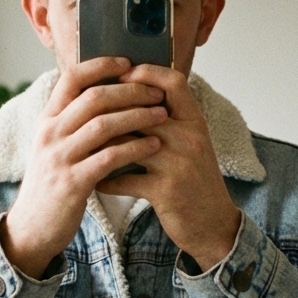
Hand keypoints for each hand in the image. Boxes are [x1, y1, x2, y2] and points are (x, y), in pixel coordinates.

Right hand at [1, 57, 166, 277]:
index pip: (71, 78)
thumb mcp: (55, 148)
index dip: (100, 66)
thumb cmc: (52, 185)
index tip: (127, 62)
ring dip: (138, 116)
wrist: (32, 228)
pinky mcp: (73, 182)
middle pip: (94, 97)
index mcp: (47, 120)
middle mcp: (50, 134)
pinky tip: (153, 145)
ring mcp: (59, 158)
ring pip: (104, 124)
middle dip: (130, 91)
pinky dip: (135, 148)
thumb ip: (73, 124)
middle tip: (156, 92)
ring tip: (162, 115)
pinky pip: (109, 157)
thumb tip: (104, 96)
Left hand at [97, 64, 240, 272]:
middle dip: (111, 110)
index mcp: (195, 121)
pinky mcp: (166, 190)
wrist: (214, 224)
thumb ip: (169, 121)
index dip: (146, 73)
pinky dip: (106, 181)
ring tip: (83, 147)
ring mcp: (178, 163)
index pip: (174, 82)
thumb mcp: (191, 144)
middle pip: (142, 109)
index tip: (120, 76)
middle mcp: (189, 137)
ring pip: (129, 143)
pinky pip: (125, 179)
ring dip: (102, 146)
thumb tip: (131, 99)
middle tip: (86, 114)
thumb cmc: (196, 182)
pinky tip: (96, 183)